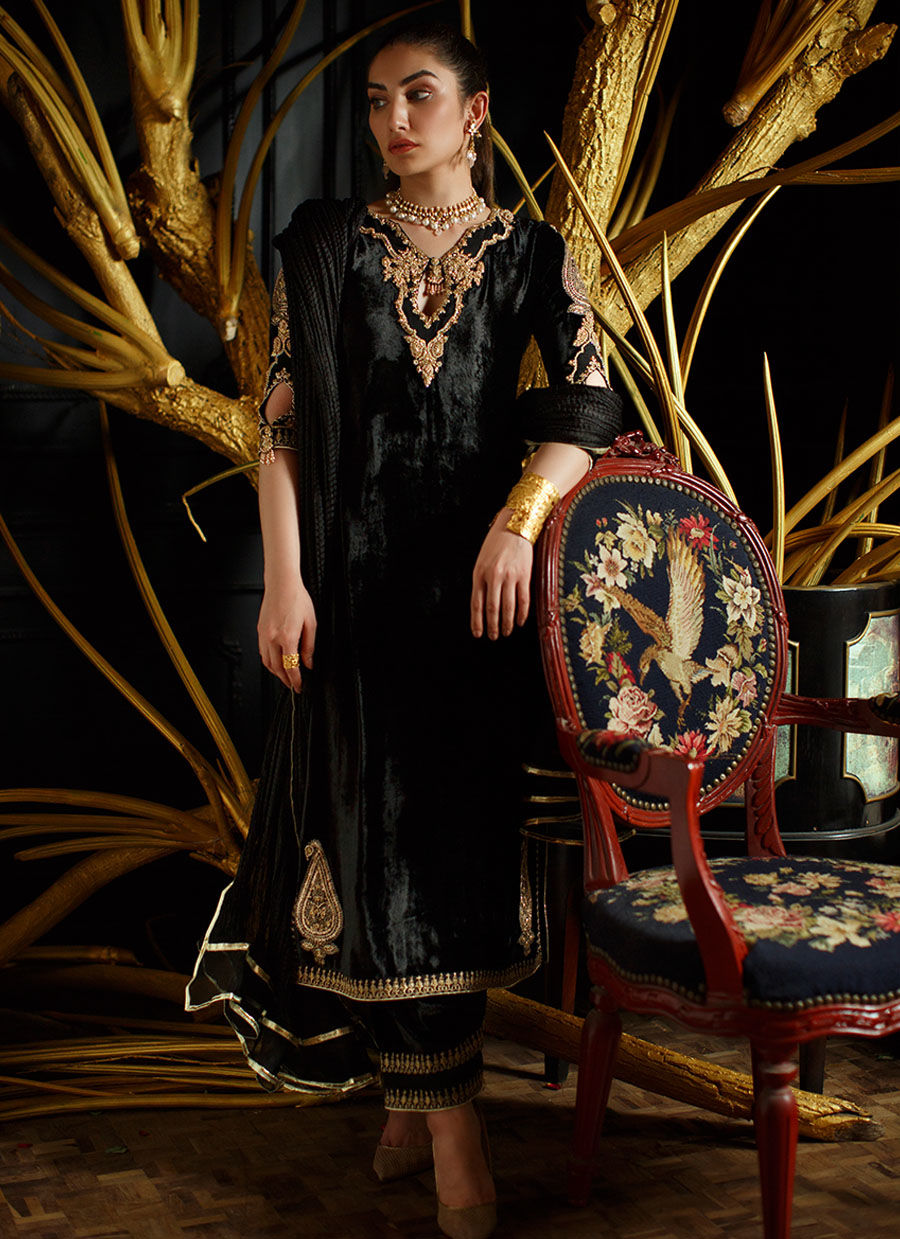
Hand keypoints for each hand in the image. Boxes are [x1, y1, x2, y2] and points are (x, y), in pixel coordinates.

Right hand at [257, 577, 315, 691]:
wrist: (282, 584)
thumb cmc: (297, 599)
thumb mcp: (311, 623)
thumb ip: (309, 646)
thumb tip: (308, 663)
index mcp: (287, 637)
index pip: (290, 667)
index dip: (295, 680)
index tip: (299, 687)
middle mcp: (272, 638)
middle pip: (277, 668)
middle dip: (285, 680)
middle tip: (292, 686)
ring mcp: (264, 635)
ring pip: (267, 662)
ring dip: (276, 673)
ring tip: (285, 677)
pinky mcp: (260, 631)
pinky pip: (262, 652)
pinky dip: (269, 661)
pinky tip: (276, 662)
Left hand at [471, 511, 533, 638]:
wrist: (514, 525)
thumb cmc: (496, 543)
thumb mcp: (481, 561)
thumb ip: (481, 581)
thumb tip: (482, 605)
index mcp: (479, 573)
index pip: (476, 604)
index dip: (477, 621)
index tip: (478, 634)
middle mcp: (493, 576)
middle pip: (492, 608)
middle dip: (492, 626)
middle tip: (493, 637)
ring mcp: (510, 576)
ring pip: (508, 607)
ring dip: (506, 623)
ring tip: (505, 633)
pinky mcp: (524, 575)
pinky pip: (523, 599)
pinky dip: (521, 614)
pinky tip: (519, 622)